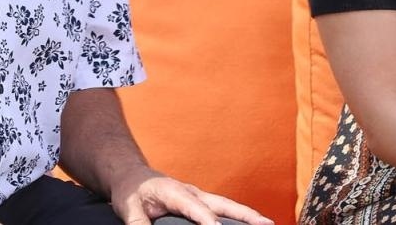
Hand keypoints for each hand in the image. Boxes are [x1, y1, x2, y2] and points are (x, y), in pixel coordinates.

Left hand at [110, 167, 274, 224]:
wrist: (131, 175)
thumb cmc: (131, 191)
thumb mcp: (128, 207)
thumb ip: (138, 223)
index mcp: (174, 191)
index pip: (194, 207)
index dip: (207, 219)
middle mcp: (191, 192)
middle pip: (222, 203)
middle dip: (244, 214)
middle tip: (266, 223)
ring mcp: (198, 196)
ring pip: (227, 206)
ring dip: (247, 215)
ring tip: (268, 224)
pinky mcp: (200, 202)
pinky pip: (222, 209)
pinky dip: (238, 216)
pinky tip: (250, 224)